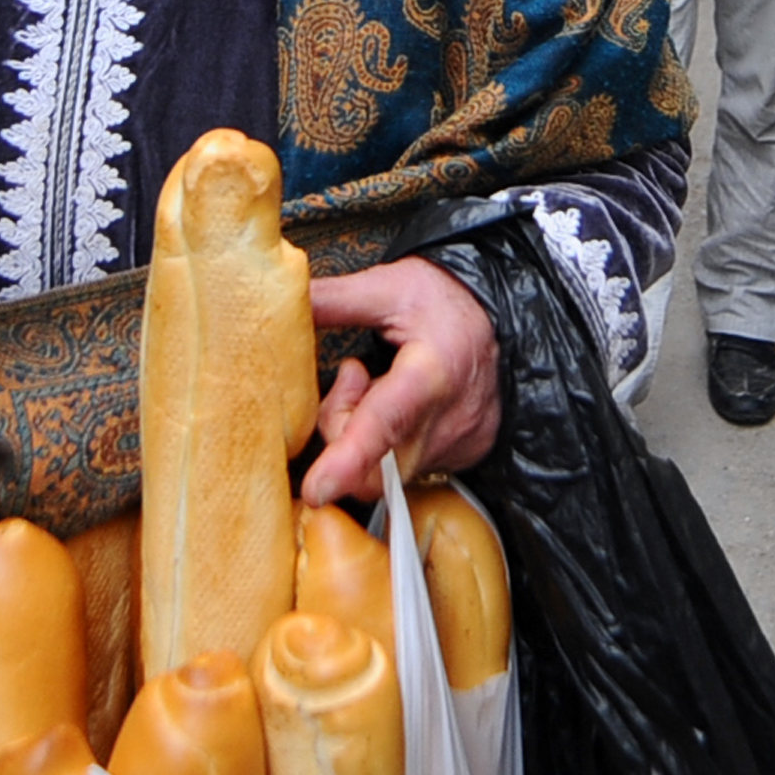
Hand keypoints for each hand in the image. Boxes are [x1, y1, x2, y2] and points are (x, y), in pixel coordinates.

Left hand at [299, 261, 500, 506]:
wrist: (497, 314)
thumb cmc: (442, 299)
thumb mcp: (386, 286)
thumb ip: (331, 300)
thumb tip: (278, 305)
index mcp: (431, 370)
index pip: (386, 421)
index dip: (348, 457)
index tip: (317, 488)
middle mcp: (450, 418)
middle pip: (376, 464)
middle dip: (341, 434)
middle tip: (351, 381)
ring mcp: (461, 444)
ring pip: (389, 471)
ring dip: (365, 436)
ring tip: (377, 387)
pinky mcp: (464, 457)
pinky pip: (409, 469)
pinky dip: (390, 444)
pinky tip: (400, 408)